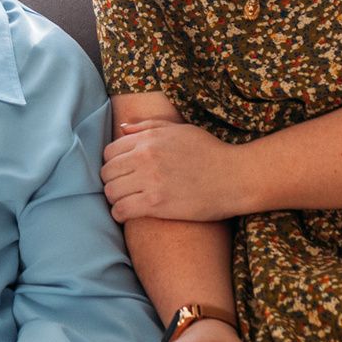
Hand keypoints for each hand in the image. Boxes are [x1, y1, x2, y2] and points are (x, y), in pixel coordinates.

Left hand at [101, 119, 242, 221]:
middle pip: (107, 172)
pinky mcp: (156, 204)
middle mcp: (145, 157)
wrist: (234, 177)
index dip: (112, 164)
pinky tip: (126, 214)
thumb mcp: (180, 130)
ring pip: (111, 191)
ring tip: (124, 202)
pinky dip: (119, 214)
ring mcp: (150, 180)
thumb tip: (122, 128)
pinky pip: (122, 209)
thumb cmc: (210, 152)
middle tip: (121, 189)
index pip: (110, 152)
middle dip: (111, 181)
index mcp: (149, 139)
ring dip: (114, 198)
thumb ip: (148, 126)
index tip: (120, 173)